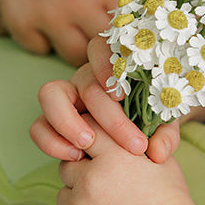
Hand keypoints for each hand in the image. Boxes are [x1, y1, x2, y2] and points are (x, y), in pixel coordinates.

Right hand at [0, 0, 123, 64]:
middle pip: (105, 50)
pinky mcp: (20, 25)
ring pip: (73, 56)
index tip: (131, 32)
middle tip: (103, 34)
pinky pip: (41, 49)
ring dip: (77, 45)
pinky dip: (45, 40)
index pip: (132, 28)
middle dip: (107, 46)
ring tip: (74, 24)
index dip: (133, 33)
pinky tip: (45, 18)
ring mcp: (47, 18)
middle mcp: (78, 6)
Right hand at [31, 37, 182, 162]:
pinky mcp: (52, 122)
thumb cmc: (149, 122)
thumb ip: (165, 134)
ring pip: (49, 95)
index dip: (106, 66)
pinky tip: (76, 156)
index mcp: (112, 65)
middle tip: (131, 144)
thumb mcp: (162, 124)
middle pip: (86, 83)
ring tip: (88, 146)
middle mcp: (86, 77)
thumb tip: (158, 152)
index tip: (122, 95)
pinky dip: (52, 142)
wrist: (135, 141)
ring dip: (68, 122)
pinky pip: (39, 126)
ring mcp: (66, 98)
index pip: (100, 48)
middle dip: (109, 116)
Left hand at [55, 119, 195, 204]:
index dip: (91, 142)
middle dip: (81, 173)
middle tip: (102, 186)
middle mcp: (90, 178)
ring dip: (77, 200)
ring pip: (63, 196)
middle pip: (67, 165)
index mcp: (113, 154)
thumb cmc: (171, 203)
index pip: (86, 132)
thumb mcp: (161, 161)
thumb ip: (133, 145)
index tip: (98, 153)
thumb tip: (117, 137)